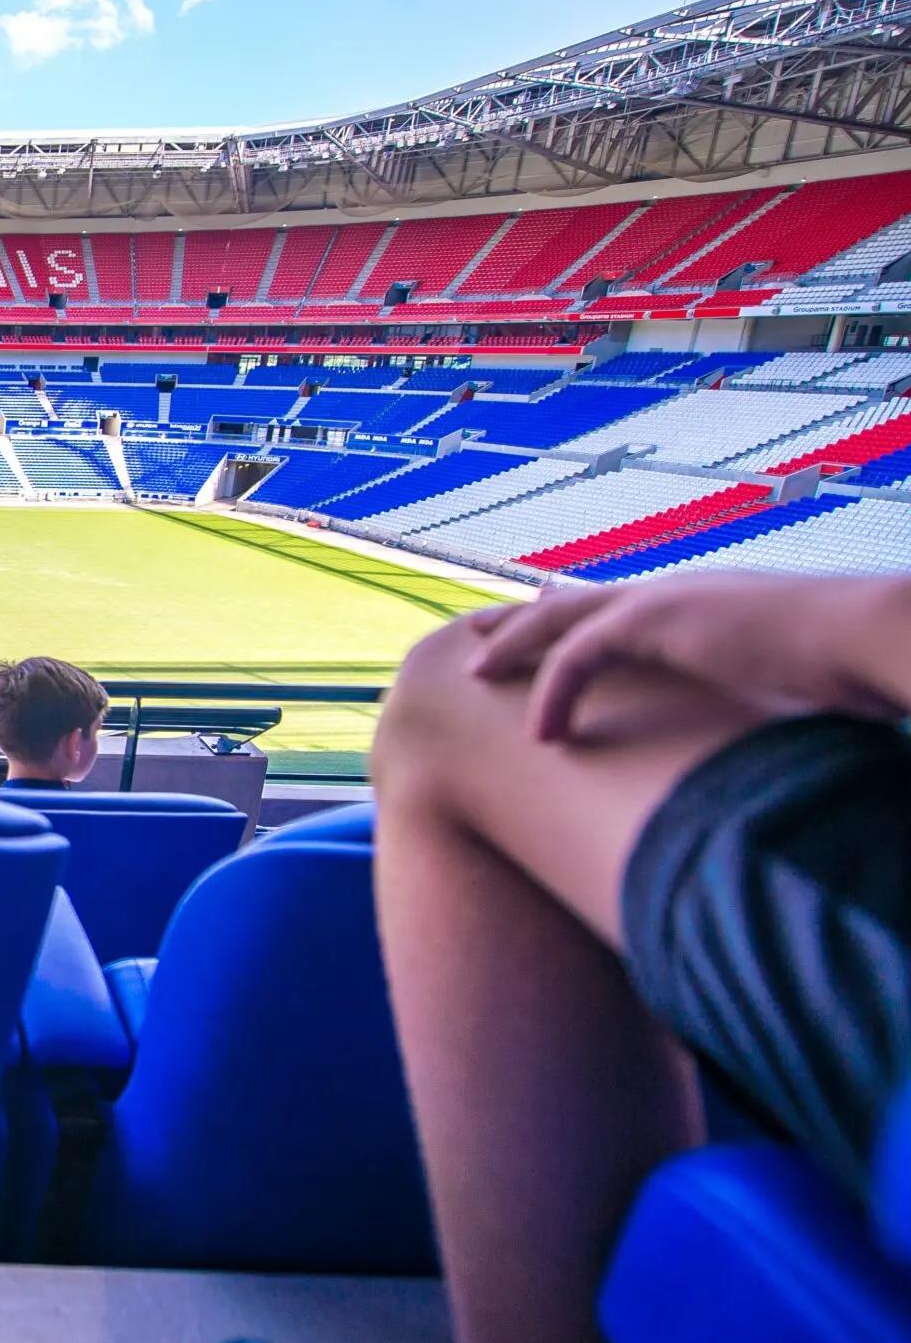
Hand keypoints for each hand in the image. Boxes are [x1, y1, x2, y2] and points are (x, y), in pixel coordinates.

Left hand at [466, 574, 908, 741]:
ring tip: (473, 678)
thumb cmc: (844, 672)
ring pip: (558, 617)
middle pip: (569, 601)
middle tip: (474, 637)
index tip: (532, 631)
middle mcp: (672, 593)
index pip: (614, 607)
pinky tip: (541, 734)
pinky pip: (580, 654)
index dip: (567, 619)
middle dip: (518, 618)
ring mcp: (663, 599)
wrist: (869, 639)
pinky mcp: (658, 619)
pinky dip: (554, 693)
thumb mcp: (781, 687)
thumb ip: (744, 703)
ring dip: (513, 645)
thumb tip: (740, 749)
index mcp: (695, 605)